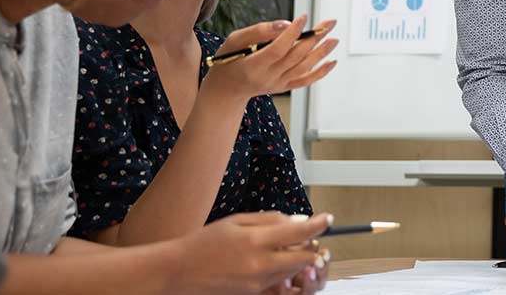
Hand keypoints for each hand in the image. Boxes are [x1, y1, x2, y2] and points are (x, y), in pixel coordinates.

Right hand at [174, 212, 331, 294]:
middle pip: (304, 256)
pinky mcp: (254, 293)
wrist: (178, 272)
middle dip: (310, 246)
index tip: (327, 218)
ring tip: (282, 246)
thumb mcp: (237, 220)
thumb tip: (299, 221)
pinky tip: (270, 259)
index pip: (299, 232)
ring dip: (297, 257)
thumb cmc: (204, 242)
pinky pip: (279, 280)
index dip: (318, 224)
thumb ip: (271, 220)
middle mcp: (260, 264)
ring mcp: (258, 282)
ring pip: (294, 269)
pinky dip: (282, 269)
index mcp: (255, 240)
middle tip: (306, 236)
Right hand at [204, 15, 338, 103]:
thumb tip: (286, 25)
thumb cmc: (228, 59)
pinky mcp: (283, 87)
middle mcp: (268, 77)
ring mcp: (277, 84)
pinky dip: (320, 72)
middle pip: (295, 57)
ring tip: (334, 38)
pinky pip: (305, 81)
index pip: (277, 49)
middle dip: (314, 39)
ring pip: (303, 68)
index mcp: (253, 65)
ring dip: (321, 53)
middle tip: (329, 23)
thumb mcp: (234, 41)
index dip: (292, 34)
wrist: (226, 88)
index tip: (304, 17)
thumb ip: (258, 32)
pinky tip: (332, 61)